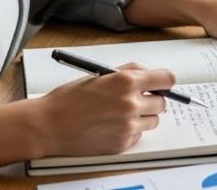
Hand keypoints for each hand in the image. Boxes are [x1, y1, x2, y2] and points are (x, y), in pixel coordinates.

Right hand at [35, 63, 174, 156]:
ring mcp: (128, 125)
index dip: (165, 82)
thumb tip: (148, 73)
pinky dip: (130, 131)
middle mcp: (131, 103)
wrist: (49, 125)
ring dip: (142, 116)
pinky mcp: (122, 143)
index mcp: (126, 81)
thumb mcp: (100, 74)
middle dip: (152, 99)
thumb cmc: (69, 99)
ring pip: (153, 120)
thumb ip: (127, 72)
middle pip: (162, 102)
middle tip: (136, 99)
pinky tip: (111, 126)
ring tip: (119, 113)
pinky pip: (138, 135)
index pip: (167, 79)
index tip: (161, 84)